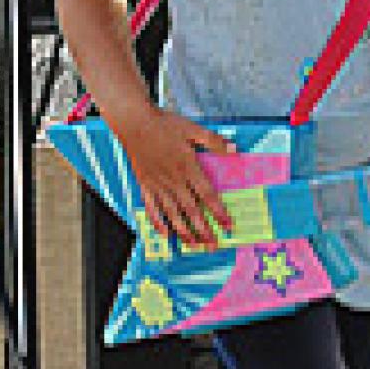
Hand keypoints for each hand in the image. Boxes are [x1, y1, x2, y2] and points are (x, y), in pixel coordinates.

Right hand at [115, 104, 235, 249]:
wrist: (135, 123)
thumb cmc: (165, 125)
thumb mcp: (193, 129)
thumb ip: (214, 141)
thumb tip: (234, 149)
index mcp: (188, 167)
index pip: (207, 195)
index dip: (218, 212)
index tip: (227, 226)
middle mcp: (174, 180)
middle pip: (191, 210)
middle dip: (204, 230)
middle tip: (213, 245)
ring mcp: (158, 185)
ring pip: (172, 213)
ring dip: (184, 231)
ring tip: (193, 245)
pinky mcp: (145, 185)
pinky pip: (152, 208)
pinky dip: (158, 222)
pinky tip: (166, 234)